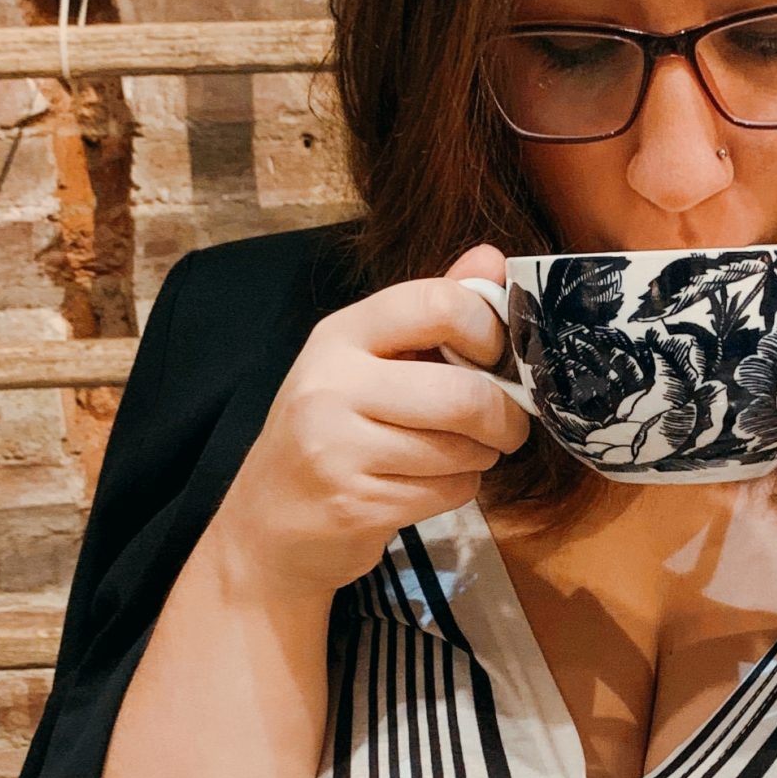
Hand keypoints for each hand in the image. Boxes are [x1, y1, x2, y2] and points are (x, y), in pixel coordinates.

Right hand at [210, 243, 530, 599]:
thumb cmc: (333, 429)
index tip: (495, 357)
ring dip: (480, 457)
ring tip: (453, 454)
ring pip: (463, 449)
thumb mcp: (368, 360)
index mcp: (340, 334)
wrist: (269, 519)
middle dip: (505, 416)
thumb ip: (432, 312)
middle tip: (507, 426)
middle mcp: (331, 384)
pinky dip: (457, 490)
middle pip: (464, 393)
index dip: (488, 331)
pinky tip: (426, 485)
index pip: (437, 304)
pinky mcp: (355, 504)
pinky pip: (449, 492)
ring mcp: (337, 447)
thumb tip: (493, 258)